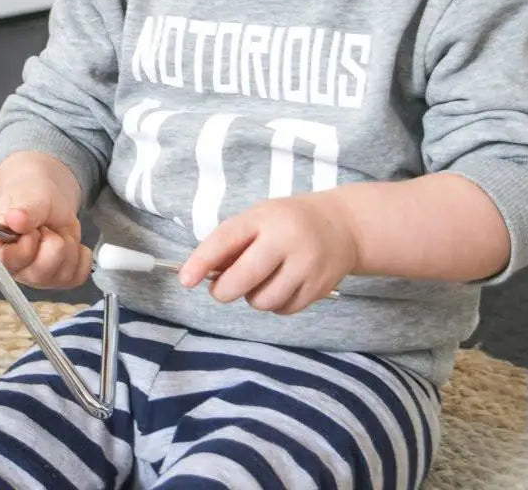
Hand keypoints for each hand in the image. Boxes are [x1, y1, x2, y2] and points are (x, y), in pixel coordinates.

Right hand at [0, 154, 92, 289]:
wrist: (46, 200)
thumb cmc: (30, 199)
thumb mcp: (27, 197)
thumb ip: (23, 209)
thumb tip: (15, 220)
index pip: (10, 261)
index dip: (28, 241)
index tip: (32, 227)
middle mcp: (17, 271)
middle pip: (41, 272)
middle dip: (51, 241)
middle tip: (45, 228)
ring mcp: (39, 278)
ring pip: (64, 273)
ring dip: (67, 244)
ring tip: (55, 232)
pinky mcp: (61, 279)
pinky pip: (80, 273)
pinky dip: (81, 254)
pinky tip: (68, 241)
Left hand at [178, 193, 357, 314]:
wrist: (342, 225)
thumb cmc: (287, 221)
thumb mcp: (258, 218)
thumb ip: (232, 242)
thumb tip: (202, 273)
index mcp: (264, 218)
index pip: (226, 240)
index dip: (202, 261)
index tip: (185, 279)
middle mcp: (286, 240)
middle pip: (243, 279)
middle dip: (223, 290)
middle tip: (220, 289)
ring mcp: (305, 266)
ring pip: (262, 301)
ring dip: (253, 297)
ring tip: (261, 280)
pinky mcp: (319, 288)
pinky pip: (283, 310)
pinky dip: (275, 303)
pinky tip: (282, 284)